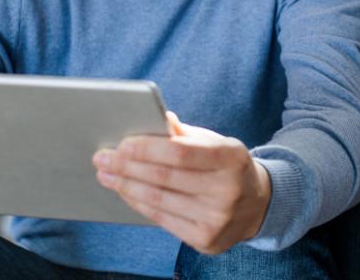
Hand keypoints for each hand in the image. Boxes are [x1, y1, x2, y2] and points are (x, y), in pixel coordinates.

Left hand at [92, 112, 271, 253]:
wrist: (258, 205)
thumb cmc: (228, 167)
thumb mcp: (216, 143)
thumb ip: (184, 134)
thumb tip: (154, 119)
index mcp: (232, 158)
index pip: (181, 153)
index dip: (147, 149)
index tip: (121, 144)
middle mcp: (227, 190)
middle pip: (165, 177)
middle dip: (127, 167)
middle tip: (102, 158)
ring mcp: (217, 218)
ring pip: (159, 200)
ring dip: (126, 186)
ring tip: (106, 174)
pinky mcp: (206, 239)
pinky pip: (161, 219)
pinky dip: (138, 203)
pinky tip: (125, 191)